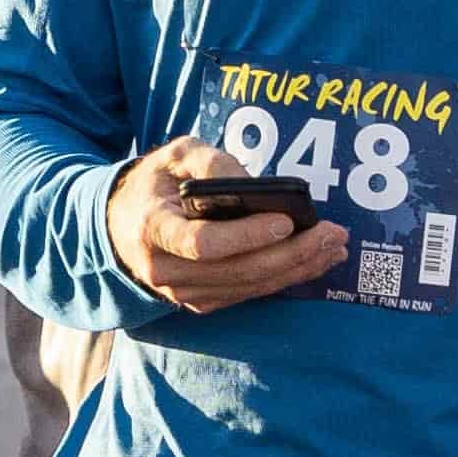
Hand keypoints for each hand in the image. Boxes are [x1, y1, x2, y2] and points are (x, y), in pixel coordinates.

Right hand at [110, 138, 340, 316]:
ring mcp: (183, 293)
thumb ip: (210, 161)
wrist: (122, 226)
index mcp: (153, 228)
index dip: (247, 236)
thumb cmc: (155, 185)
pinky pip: (249, 294)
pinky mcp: (202, 302)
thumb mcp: (174, 155)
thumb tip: (254, 184)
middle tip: (333, 233)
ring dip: (298, 268)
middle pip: (238, 269)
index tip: (286, 220)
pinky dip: (285, 279)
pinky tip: (313, 261)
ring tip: (335, 247)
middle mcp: (165, 269)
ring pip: (249, 286)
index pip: (203, 243)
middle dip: (293, 253)